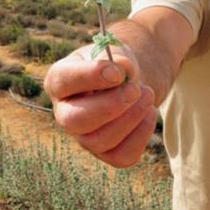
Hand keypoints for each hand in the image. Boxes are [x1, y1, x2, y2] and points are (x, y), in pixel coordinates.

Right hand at [44, 45, 157, 167]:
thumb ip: (117, 59)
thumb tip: (123, 71)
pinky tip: (149, 113)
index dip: (90, 76)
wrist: (127, 85)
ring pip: (99, 141)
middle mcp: (64, 113)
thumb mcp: (114, 53)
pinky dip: (141, 135)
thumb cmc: (114, 66)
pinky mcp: (105, 153)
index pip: (63, 81)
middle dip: (110, 106)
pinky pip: (121, 156)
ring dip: (130, 118)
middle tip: (135, 90)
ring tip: (148, 95)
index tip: (117, 72)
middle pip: (76, 120)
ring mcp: (83, 137)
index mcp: (59, 81)